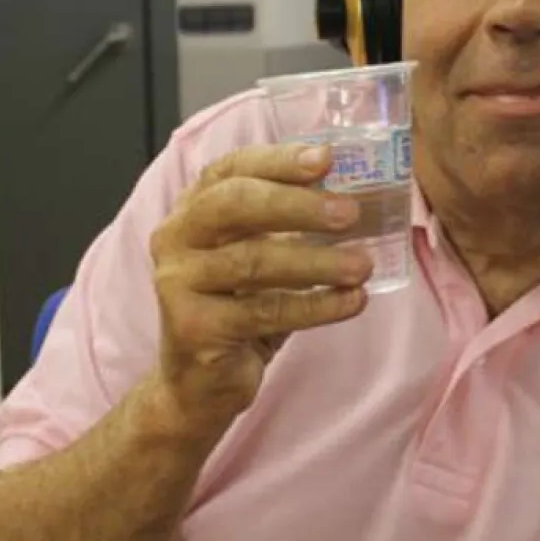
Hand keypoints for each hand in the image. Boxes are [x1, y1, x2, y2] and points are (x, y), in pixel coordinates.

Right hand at [148, 144, 373, 437]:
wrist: (200, 383)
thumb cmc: (241, 306)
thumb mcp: (262, 254)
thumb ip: (292, 223)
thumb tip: (361, 192)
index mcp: (193, 208)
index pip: (232, 168)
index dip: (278, 159)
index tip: (326, 157)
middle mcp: (176, 237)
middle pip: (235, 205)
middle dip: (297, 204)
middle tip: (351, 212)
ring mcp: (178, 282)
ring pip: (253, 261)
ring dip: (317, 262)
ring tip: (362, 265)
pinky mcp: (194, 327)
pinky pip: (265, 311)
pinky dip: (316, 306)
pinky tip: (353, 301)